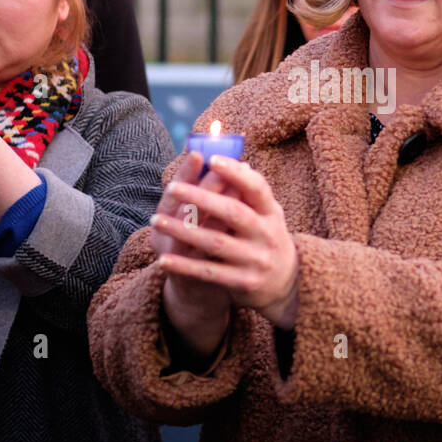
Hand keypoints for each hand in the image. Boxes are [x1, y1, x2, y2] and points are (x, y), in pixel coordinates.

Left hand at [150, 154, 299, 328]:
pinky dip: (185, 266)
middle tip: (172, 187)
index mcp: (271, 212)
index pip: (256, 188)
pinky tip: (163, 259)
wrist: (284, 282)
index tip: (212, 159)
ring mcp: (256, 260)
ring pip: (215, 243)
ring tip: (156, 220)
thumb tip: (223, 159)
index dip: (235, 173)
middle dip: (202, 198)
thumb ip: (246, 190)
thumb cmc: (264, 235)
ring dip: (184, 231)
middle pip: (233, 213)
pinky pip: (209, 273)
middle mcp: (267, 235)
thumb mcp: (264, 212)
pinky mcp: (243, 282)